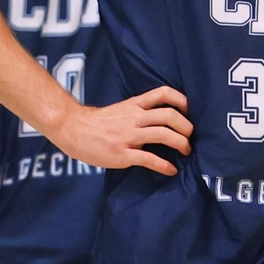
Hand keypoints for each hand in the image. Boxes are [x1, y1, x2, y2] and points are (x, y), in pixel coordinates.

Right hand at [47, 86, 193, 174]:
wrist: (73, 129)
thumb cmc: (98, 122)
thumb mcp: (122, 109)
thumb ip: (140, 112)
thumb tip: (162, 120)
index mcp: (135, 105)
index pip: (163, 93)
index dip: (181, 100)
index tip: (189, 111)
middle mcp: (134, 117)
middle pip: (169, 115)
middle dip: (186, 126)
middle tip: (190, 136)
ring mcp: (129, 135)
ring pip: (163, 134)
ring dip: (180, 143)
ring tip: (186, 151)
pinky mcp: (122, 154)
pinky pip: (149, 159)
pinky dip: (164, 165)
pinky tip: (171, 170)